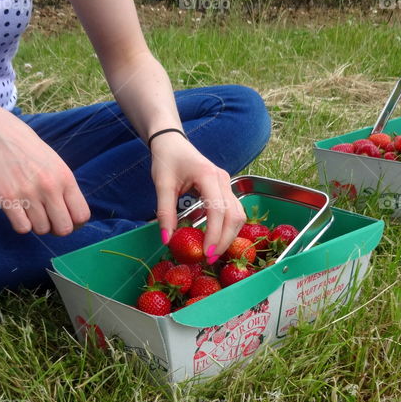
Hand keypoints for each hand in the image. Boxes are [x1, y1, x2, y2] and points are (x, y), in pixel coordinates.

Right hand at [0, 102, 89, 234]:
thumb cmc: (28, 151)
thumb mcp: (56, 164)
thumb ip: (66, 189)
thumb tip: (73, 218)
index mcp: (65, 178)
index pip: (82, 215)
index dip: (76, 223)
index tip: (66, 219)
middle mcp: (50, 187)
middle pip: (64, 229)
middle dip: (57, 228)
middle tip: (48, 219)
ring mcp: (28, 193)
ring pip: (42, 230)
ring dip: (37, 225)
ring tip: (30, 210)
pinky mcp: (7, 198)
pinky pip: (22, 228)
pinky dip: (21, 224)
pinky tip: (18, 211)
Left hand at [150, 132, 245, 262]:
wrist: (172, 142)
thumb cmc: (167, 160)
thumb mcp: (162, 185)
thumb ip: (165, 212)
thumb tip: (166, 239)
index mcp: (208, 176)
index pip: (217, 210)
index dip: (214, 234)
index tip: (206, 254)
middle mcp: (223, 179)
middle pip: (234, 216)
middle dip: (224, 240)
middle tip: (210, 259)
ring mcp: (226, 183)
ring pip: (238, 214)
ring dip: (229, 235)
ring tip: (213, 252)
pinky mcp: (225, 188)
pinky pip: (233, 211)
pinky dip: (227, 227)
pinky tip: (214, 238)